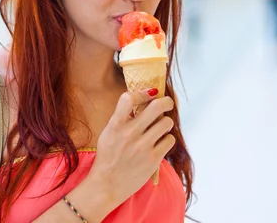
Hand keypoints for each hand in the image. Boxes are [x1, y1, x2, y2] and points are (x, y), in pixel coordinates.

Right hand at [88, 89, 175, 204]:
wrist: (107, 184)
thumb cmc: (108, 157)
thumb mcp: (108, 133)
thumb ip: (122, 118)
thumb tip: (142, 102)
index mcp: (116, 125)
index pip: (128, 98)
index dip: (142, 93)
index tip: (148, 94)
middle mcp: (129, 133)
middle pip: (156, 107)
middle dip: (165, 101)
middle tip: (166, 103)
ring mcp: (143, 146)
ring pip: (166, 123)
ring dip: (165, 123)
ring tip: (160, 127)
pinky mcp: (153, 159)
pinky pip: (169, 140)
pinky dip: (166, 139)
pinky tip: (159, 142)